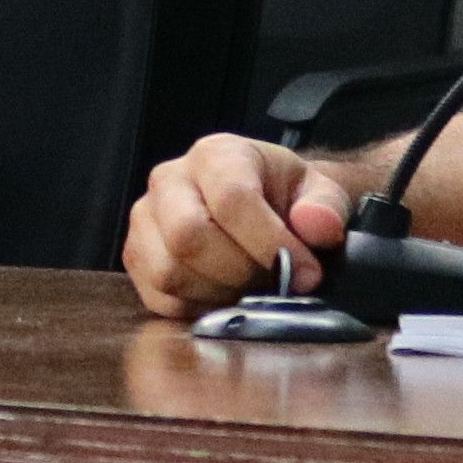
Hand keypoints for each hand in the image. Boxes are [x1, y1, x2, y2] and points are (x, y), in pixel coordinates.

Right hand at [125, 132, 352, 319]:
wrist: (260, 202)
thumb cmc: (285, 196)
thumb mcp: (319, 191)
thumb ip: (325, 207)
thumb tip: (316, 227)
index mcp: (216, 155)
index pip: (231, 199)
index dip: (270, 244)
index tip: (305, 273)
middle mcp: (169, 180)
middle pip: (187, 237)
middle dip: (239, 272)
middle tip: (273, 282)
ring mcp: (145, 220)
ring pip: (168, 272)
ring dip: (218, 293)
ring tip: (251, 287)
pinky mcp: (137, 257)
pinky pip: (159, 297)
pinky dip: (198, 307)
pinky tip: (226, 293)